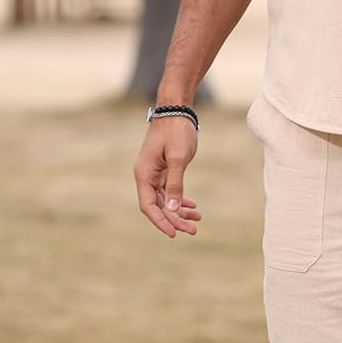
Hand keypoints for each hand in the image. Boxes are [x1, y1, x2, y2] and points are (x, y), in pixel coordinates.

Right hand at [134, 119, 201, 237]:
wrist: (176, 109)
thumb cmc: (176, 130)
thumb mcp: (178, 158)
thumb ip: (176, 183)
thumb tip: (174, 209)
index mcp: (144, 174)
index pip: (149, 206)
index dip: (161, 221)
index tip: (175, 233)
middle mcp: (145, 175)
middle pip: (158, 206)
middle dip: (175, 219)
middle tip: (194, 230)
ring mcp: (154, 173)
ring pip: (165, 199)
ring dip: (179, 210)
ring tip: (197, 219)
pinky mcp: (163, 169)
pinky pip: (169, 190)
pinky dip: (180, 199)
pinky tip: (193, 206)